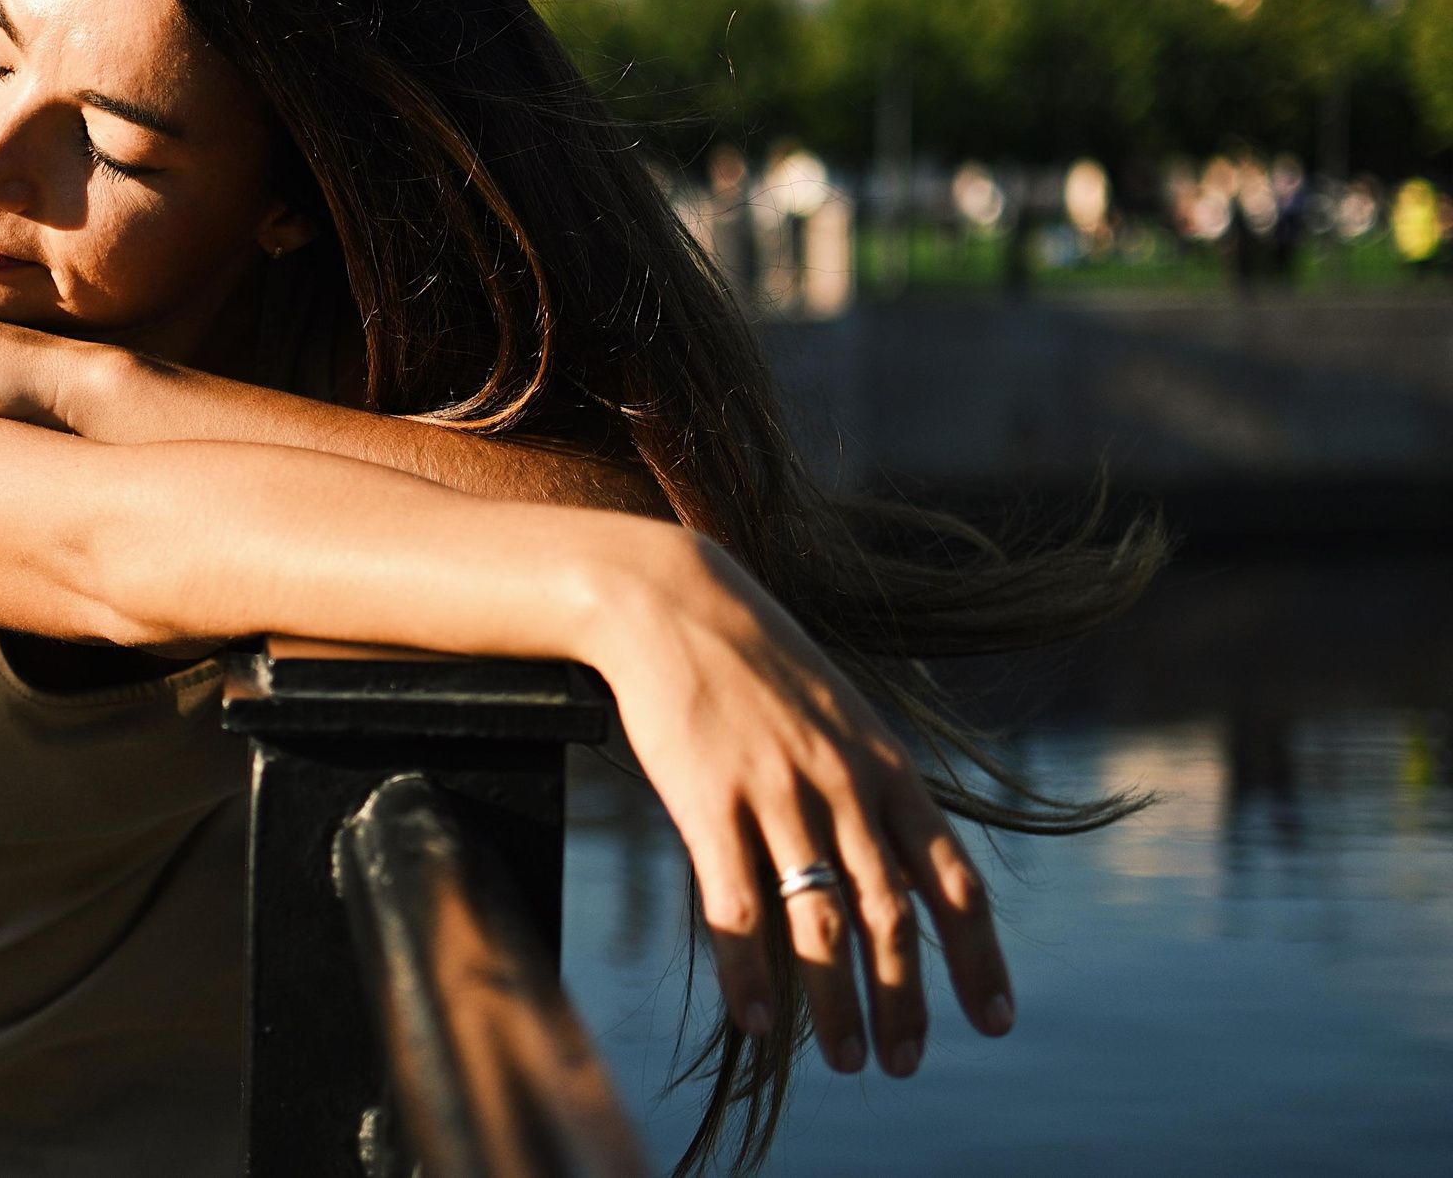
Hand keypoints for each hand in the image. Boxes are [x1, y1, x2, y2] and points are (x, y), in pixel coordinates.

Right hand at [591, 534, 1011, 1078]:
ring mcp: (776, 795)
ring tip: (846, 1061)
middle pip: (892, 919)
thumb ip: (865, 783)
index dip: (977, 957)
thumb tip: (888, 860)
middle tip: (904, 1065)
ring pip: (821, 924)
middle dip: (905, 1002)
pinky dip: (750, 971)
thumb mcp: (836, 712)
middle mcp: (843, 787)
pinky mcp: (708, 802)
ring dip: (836, 1004)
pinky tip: (757, 1019)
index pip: (952, 881)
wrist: (670, 600)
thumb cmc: (752, 658)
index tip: (996, 1021)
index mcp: (885, 767)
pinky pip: (736, 906)